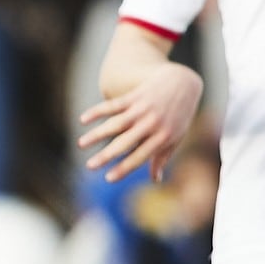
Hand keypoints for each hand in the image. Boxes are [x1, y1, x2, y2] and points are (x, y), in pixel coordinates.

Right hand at [78, 61, 203, 182]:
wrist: (183, 84)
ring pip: (115, 124)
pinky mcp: (135, 96)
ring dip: (96, 134)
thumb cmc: (179, 115)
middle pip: (124, 143)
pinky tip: (82, 119)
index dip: (124, 168)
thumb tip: (155, 180)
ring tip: (80, 144)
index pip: (140, 157)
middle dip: (106, 156)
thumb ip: (163, 156)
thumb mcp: (175, 137)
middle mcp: (152, 124)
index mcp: (163, 137)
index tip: (107, 179)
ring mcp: (143, 109)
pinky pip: (113, 105)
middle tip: (89, 166)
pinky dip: (97, 111)